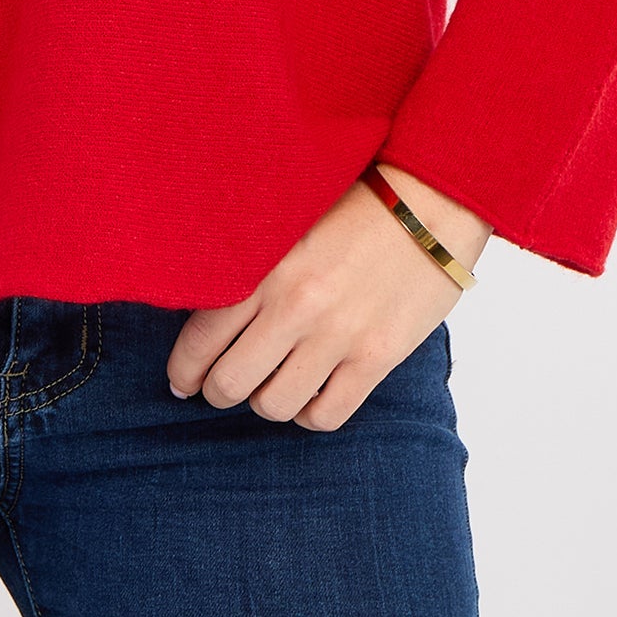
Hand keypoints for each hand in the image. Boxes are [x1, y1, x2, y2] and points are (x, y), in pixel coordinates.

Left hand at [165, 164, 491, 432]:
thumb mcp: (290, 217)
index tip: (182, 379)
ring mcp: (338, 337)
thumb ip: (251, 258)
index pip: (202, 337)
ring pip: (274, 406)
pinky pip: (326, 416)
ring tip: (271, 384)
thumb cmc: (358, 201)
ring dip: (266, 401)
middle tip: (222, 385)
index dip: (184, 368)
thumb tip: (207, 301)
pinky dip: (310, 413)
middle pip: (231, 382)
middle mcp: (296, 307)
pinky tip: (311, 393)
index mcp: (267, 266)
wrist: (434, 201)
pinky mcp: (377, 359)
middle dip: (218, 390)